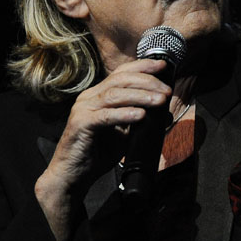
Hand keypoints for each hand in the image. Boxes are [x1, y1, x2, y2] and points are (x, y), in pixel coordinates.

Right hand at [35, 59, 169, 240]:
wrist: (74, 175)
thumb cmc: (98, 152)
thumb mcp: (125, 132)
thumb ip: (140, 119)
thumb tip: (165, 112)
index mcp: (98, 94)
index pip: (121, 73)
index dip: (143, 66)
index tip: (163, 66)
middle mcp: (89, 97)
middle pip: (120, 80)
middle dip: (147, 82)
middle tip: (166, 91)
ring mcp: (83, 109)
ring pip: (114, 95)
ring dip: (141, 96)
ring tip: (159, 101)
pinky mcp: (80, 124)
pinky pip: (105, 116)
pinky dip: (124, 114)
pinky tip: (140, 115)